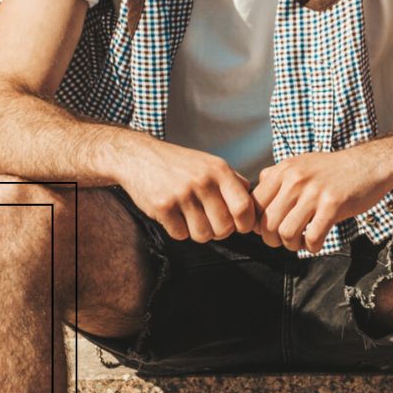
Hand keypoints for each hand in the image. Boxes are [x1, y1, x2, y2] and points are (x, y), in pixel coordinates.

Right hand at [123, 142, 259, 242]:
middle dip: (219, 231)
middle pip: (224, 228)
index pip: (244, 207)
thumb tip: (253, 202)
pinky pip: (180, 235)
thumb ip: (233, 181)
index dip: (245, 223)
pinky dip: (178, 230)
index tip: (239, 225)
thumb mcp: (211, 163)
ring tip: (191, 218)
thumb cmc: (179, 163)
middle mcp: (202, 181)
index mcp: (219, 170)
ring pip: (203, 235)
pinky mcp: (162, 207)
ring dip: (198, 232)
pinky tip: (174, 215)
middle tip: (210, 222)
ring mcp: (181, 194)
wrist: (139, 156)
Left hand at [252, 148, 392, 253]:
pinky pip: (313, 237)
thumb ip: (275, 177)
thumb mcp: (300, 164)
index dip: (256, 224)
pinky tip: (316, 241)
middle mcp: (295, 179)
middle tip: (283, 241)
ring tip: (300, 241)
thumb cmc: (333, 170)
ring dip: (291, 245)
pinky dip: (312, 246)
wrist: (369, 164)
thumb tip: (253, 199)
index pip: (254, 204)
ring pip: (286, 232)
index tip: (267, 230)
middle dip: (272, 240)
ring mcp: (314, 192)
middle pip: (267, 222)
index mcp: (284, 170)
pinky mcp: (333, 205)